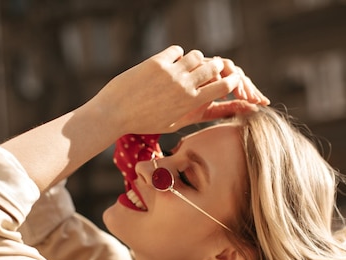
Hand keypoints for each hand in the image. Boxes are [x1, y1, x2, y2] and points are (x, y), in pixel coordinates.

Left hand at [89, 46, 267, 134]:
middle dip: (215, 67)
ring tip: (186, 67)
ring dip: (195, 60)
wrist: (114, 113)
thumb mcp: (173, 124)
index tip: (229, 79)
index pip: (224, 86)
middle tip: (208, 70)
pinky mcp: (157, 62)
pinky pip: (176, 50)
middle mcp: (184, 85)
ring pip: (196, 55)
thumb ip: (194, 113)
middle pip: (215, 67)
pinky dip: (176, 54)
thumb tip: (211, 105)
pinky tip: (169, 62)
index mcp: (191, 103)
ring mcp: (171, 72)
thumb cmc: (143, 123)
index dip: (231, 81)